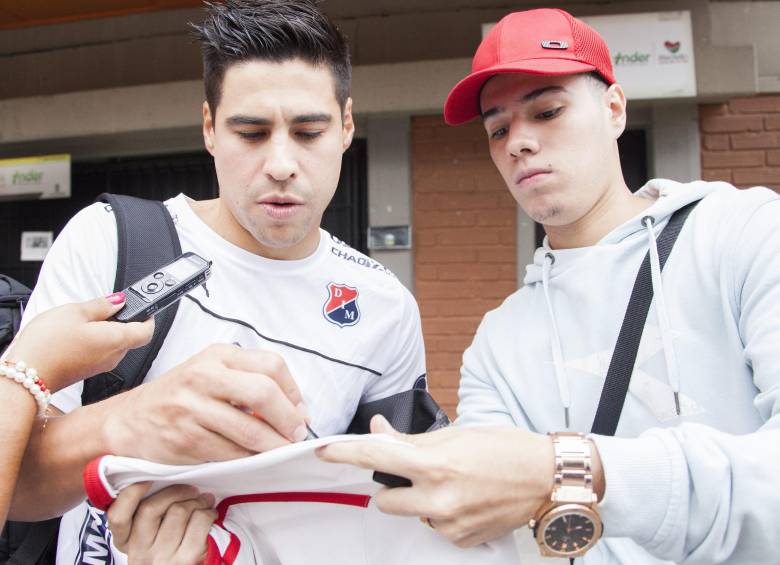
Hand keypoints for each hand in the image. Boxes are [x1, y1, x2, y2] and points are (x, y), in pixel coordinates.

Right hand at [4, 294, 153, 392]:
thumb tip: (118, 300)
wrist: (24, 379)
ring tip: (87, 317)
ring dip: (107, 329)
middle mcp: (114, 357)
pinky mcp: (88, 371)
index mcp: (117, 340)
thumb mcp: (75, 312)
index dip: (149, 315)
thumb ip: (101, 305)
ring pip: (114, 343)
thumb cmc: (47, 346)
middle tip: (111, 305)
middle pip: (131, 336)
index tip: (144, 304)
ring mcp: (101, 366)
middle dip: (124, 319)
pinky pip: (100, 351)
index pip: (147, 331)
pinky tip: (77, 332)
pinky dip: (96, 339)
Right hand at [104, 344, 309, 463]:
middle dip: (288, 419)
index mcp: (217, 355)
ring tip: (281, 450)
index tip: (300, 411)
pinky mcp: (185, 438)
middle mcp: (204, 376)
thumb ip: (249, 382)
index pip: (271, 365)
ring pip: (250, 429)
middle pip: (264, 393)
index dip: (294, 391)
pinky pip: (230, 452)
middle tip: (296, 434)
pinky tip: (253, 458)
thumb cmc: (178, 399)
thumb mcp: (211, 374)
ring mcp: (192, 407)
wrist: (128, 422)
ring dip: (274, 445)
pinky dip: (249, 459)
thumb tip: (297, 410)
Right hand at [108, 482, 215, 564]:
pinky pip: (199, 521)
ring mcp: (163, 557)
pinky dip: (208, 513)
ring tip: (205, 502)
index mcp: (127, 543)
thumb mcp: (150, 538)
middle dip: (177, 492)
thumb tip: (166, 481)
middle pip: (151, 507)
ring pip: (179, 511)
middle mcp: (140, 552)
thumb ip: (149, 516)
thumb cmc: (170, 551)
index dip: (129, 495)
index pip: (118, 517)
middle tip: (193, 490)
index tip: (146, 480)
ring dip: (198, 501)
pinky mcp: (186, 560)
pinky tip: (210, 516)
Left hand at [318, 416, 554, 547]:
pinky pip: (433, 528)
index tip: (324, 451)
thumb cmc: (504, 447)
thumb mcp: (456, 434)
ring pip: (410, 514)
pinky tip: (465, 501)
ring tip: (451, 485)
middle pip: (384, 499)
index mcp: (436, 463)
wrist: (545, 478)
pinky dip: (441, 515)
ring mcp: (449, 524)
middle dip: (393, 486)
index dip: (346, 453)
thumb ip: (411, 439)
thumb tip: (379, 430)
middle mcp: (439, 498)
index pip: (377, 456)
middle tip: (418, 473)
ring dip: (418, 501)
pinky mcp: (461, 540)